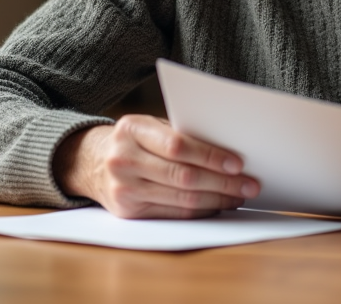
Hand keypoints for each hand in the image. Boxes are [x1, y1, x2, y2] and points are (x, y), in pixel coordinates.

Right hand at [54, 114, 259, 218]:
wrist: (91, 162)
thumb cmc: (134, 140)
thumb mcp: (149, 126)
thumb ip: (180, 134)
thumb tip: (228, 152)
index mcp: (131, 129)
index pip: (177, 146)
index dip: (210, 155)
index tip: (237, 163)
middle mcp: (123, 160)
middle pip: (183, 176)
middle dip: (222, 182)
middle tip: (249, 184)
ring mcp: (123, 189)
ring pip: (181, 199)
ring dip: (217, 199)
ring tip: (239, 195)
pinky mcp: (128, 213)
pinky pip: (174, 214)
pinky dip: (201, 210)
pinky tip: (218, 205)